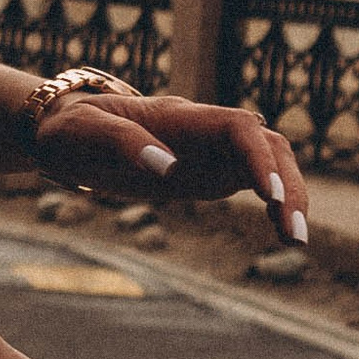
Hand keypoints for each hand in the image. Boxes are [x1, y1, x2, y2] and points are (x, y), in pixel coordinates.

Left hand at [32, 87, 306, 244]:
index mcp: (179, 117)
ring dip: (291, 196)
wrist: (64, 132)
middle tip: (292, 234)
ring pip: (272, 162)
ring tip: (294, 241)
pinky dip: (278, 204)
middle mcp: (206, 129)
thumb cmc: (70, 129)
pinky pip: (258, 182)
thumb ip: (122, 143)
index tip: (270, 196)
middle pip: (268, 145)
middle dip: (289, 184)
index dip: (260, 159)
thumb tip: (168, 166)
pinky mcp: (211, 171)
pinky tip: (285, 234)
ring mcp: (212, 149)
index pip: (238, 128)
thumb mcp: (82, 132)